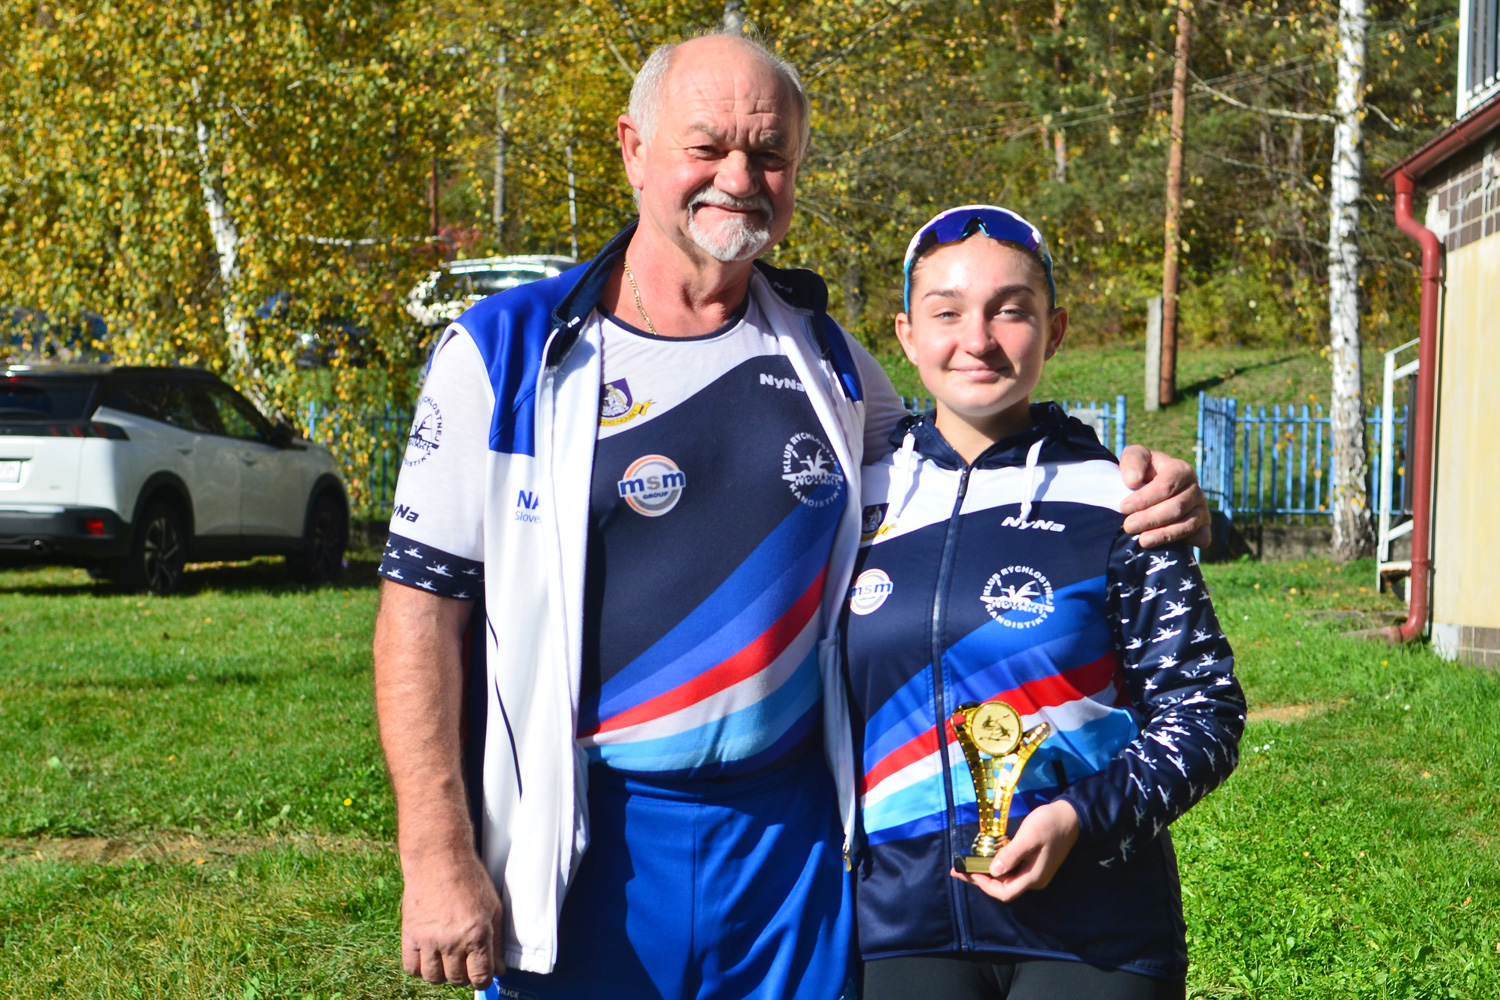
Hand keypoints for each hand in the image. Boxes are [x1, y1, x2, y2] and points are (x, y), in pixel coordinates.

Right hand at [400, 849, 506, 988]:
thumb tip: (499, 969)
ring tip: (447, 959)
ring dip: (442, 974)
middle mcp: (453, 941)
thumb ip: (496, 941)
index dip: (483, 980)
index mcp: (477, 934)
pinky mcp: (410, 934)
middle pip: (457, 979)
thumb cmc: (469, 879)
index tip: (481, 976)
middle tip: (465, 962)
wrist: (438, 859)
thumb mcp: (493, 907)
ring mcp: (429, 939)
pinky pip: (411, 968)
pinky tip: (429, 957)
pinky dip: (420, 968)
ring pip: (434, 978)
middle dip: (464, 975)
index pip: (480, 977)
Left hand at [952, 800, 1080, 903]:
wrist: (1071, 816)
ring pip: (1005, 879)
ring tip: (966, 865)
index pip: (1005, 893)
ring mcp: (1034, 872)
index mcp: (1033, 877)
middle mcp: (1033, 879)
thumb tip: (993, 871)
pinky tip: (984, 858)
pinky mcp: (1032, 864)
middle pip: (1003, 888)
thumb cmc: (1049, 824)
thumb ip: (1011, 854)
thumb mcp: (1029, 837)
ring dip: (986, 873)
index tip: (968, 872)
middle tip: (958, 870)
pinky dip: (996, 866)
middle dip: (980, 880)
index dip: (985, 885)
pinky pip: (1010, 871)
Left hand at [1118, 445, 1210, 548]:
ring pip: (1188, 524)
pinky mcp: (1202, 526)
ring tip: (1142, 541)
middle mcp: (1195, 490)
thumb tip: (1133, 481)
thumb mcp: (1134, 456)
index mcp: (1181, 470)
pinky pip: (1202, 537)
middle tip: (1128, 527)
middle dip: (1151, 519)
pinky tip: (1171, 548)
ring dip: (1164, 534)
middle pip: (1177, 507)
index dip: (1144, 498)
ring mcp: (1201, 509)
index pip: (1166, 486)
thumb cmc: (1141, 470)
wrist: (1148, 487)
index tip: (1123, 508)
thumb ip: (1133, 461)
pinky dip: (1189, 542)